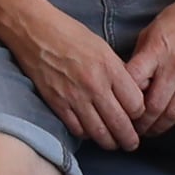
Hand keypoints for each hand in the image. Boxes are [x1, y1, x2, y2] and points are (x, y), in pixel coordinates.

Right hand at [6, 0, 144, 151]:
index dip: (139, 115)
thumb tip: (129, 92)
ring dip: (110, 143)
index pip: (136, 105)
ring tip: (113, 144)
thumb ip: (117, 71)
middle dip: (130, 139)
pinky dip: (86, 135)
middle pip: (121, 124)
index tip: (137, 117)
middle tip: (131, 143)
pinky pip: (78, 130)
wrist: (34, 31)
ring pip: (100, 133)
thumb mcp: (102, 47)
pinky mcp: (57, 104)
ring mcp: (75, 97)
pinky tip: (90, 132)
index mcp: (110, 68)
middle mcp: (95, 85)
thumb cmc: (69, 34)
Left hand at [124, 0, 174, 131]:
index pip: (134, 83)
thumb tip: (128, 86)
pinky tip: (174, 119)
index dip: (125, 101)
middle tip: (134, 130)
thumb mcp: (150, 32)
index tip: (121, 110)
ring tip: (152, 129)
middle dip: (141, 123)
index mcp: (156, 51)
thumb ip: (140, 59)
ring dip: (161, 126)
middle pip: (154, 107)